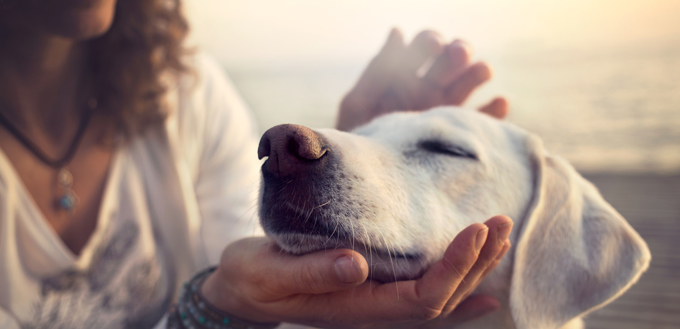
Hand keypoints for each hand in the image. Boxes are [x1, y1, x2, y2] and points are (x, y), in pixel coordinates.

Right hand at [201, 216, 512, 327]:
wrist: (244, 289)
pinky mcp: (374, 290)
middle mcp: (376, 310)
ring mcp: (378, 303)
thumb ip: (312, 272)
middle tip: (500, 221)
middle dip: (476, 261)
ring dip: (474, 267)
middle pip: (443, 297)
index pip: (423, 297)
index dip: (455, 267)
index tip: (476, 229)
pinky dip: (459, 289)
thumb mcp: (272, 273)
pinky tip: (485, 291)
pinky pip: (425, 295)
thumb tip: (357, 264)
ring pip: (440, 294)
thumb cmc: (254, 279)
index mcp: (357, 307)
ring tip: (500, 235)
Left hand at [337, 29, 508, 130]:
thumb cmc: (357, 142)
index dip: (430, 42)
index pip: (424, 47)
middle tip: (458, 54)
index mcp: (404, 76)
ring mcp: (446, 111)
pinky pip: (484, 121)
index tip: (433, 45)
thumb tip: (397, 31)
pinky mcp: (460, 136)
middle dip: (458, 51)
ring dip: (478, 72)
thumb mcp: (359, 105)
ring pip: (470, 83)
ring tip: (482, 71)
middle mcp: (429, 89)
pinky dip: (495, 110)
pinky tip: (499, 102)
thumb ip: (378, 71)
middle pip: (452, 60)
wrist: (368, 183)